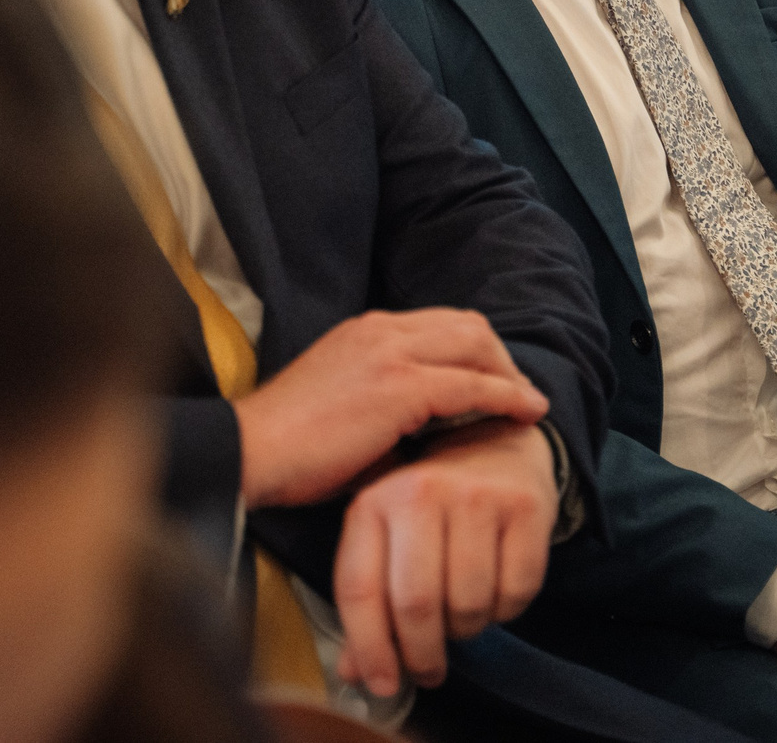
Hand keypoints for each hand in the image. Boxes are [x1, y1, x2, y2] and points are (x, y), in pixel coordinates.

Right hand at [233, 309, 547, 508]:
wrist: (248, 452)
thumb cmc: (286, 447)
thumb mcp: (341, 405)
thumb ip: (382, 403)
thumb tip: (421, 432)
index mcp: (365, 330)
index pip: (439, 324)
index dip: (475, 351)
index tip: (493, 381)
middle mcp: (381, 330)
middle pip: (467, 325)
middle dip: (500, 357)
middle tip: (518, 393)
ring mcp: (391, 354)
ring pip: (476, 345)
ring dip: (509, 373)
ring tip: (528, 404)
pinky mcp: (401, 388)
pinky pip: (472, 385)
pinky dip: (507, 397)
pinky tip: (526, 415)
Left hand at [330, 418, 557, 697]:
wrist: (495, 442)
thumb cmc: (431, 503)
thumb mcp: (386, 537)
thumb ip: (369, 602)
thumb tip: (354, 673)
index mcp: (373, 501)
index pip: (360, 591)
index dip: (370, 650)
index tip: (384, 685)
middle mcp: (421, 491)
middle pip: (416, 604)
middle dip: (423, 654)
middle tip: (430, 670)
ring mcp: (477, 495)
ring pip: (469, 604)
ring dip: (466, 630)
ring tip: (462, 618)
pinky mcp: (526, 505)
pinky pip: (516, 591)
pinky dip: (505, 611)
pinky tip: (494, 594)